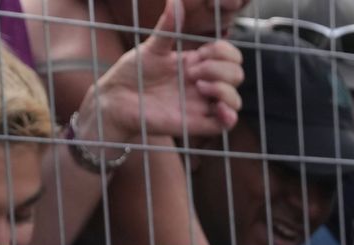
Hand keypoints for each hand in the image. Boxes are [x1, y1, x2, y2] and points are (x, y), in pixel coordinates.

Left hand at [82, 4, 240, 145]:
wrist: (116, 100)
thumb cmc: (132, 73)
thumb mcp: (151, 47)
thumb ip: (168, 27)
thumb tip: (175, 1)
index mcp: (196, 63)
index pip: (229, 56)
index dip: (223, 52)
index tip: (201, 53)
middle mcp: (202, 84)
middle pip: (237, 75)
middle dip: (220, 69)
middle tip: (192, 72)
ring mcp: (201, 105)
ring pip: (235, 100)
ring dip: (224, 89)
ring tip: (199, 87)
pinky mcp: (196, 124)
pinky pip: (225, 125)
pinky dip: (228, 115)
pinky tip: (216, 107)